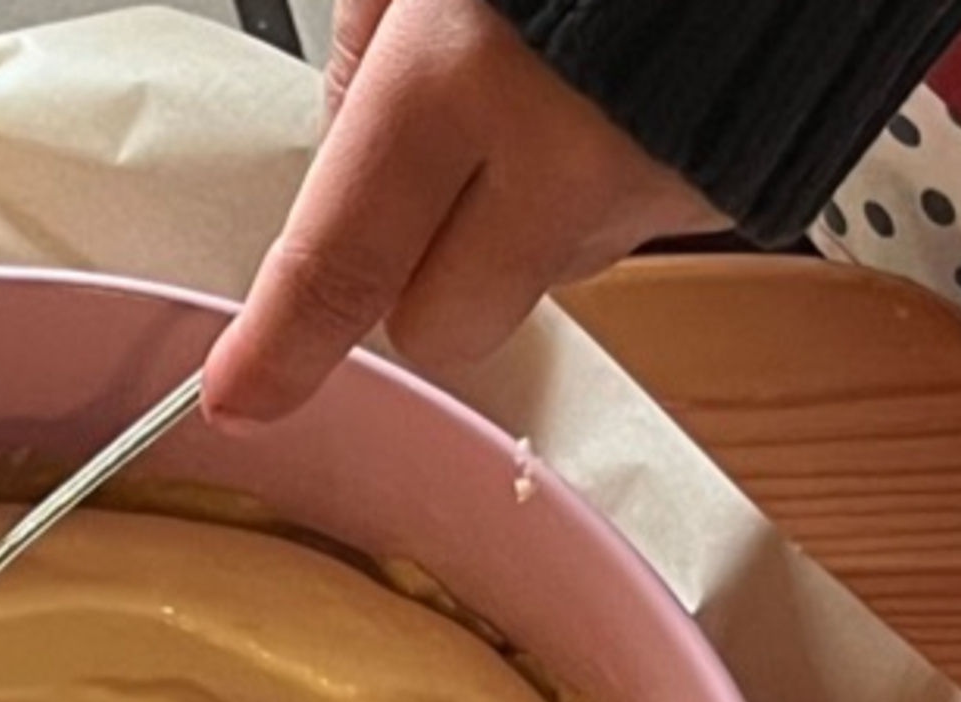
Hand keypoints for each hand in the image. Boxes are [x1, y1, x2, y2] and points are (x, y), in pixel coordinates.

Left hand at [204, 0, 715, 426]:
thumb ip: (376, 46)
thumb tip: (355, 128)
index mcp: (462, 74)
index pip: (341, 266)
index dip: (282, 346)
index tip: (240, 395)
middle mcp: (563, 161)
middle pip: (443, 325)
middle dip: (415, 279)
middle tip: (422, 171)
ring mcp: (653, 192)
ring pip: (537, 278)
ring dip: (514, 222)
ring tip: (541, 94)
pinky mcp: (721, 194)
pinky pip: (618, 229)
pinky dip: (594, 183)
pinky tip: (609, 97)